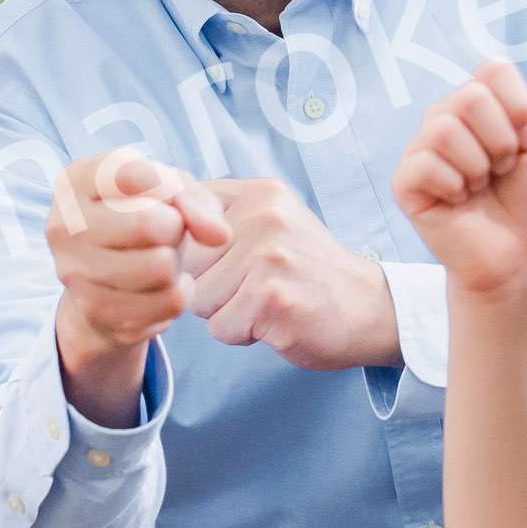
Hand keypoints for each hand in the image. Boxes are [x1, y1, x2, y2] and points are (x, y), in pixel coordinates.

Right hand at [47, 148, 229, 401]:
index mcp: (74, 181)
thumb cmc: (138, 216)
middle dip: (175, 227)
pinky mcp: (98, 313)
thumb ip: (195, 199)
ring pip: (161, 267)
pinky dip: (179, 292)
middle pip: (150, 224)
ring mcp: (74, 274)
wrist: (105, 279)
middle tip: (166, 231)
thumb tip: (219, 235)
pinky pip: (169, 302)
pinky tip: (162, 286)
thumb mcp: (168, 189)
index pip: (132, 174)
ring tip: (161, 257)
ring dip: (176, 263)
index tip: (165, 195)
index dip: (167, 186)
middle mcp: (63, 227)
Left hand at [182, 178, 401, 369]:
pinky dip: (243, 334)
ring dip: (227, 312)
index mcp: (259, 193)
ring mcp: (270, 256)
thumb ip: (217, 214)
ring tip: (268, 302)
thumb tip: (156, 219)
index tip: (226, 257)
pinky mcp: (273, 298)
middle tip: (258, 284)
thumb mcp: (270, 223)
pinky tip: (277, 321)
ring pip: (200, 299)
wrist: (371, 309)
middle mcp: (264, 216)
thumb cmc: (308, 272)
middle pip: (186, 263)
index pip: (182, 211)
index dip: (190, 246)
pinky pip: (221, 327)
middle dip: (211, 284)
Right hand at [389, 61, 526, 301]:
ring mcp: (422, 149)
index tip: (525, 141)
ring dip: (476, 166)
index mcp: (479, 104)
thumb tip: (477, 106)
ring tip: (479, 186)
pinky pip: (425, 165)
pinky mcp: (404, 182)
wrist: (519, 251)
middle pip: (469, 96)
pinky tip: (458, 201)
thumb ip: (521, 108)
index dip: (518, 106)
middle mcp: (446, 119)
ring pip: (443, 129)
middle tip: (501, 169)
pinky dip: (453, 187)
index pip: (492, 69)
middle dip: (499, 140)